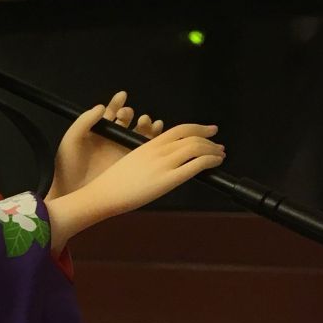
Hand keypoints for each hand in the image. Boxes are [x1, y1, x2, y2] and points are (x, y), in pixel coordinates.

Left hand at [48, 91, 163, 201]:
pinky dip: (154, 138)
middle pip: (127, 121)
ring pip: (138, 132)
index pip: (110, 113)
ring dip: (145, 124)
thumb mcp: (71, 140)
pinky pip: (145, 148)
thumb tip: (101, 106)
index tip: (122, 96)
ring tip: (146, 122)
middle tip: (128, 115)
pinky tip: (157, 131)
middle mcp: (112, 138)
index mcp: (98, 131)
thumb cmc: (68, 166)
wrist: (72, 192)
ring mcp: (122, 150)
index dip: (117, 103)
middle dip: (130, 113)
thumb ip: (84, 121)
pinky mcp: (132, 163)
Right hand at [48, 121, 224, 250]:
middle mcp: (158, 150)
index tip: (208, 130)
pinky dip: (210, 161)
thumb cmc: (113, 183)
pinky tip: (215, 163)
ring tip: (219, 155)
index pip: (179, 129)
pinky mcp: (168, 179)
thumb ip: (149, 157)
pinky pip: (196, 164)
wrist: (103, 194)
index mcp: (148, 144)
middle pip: (191, 137)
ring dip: (213, 150)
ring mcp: (164, 164)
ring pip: (196, 148)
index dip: (198, 128)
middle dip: (209, 139)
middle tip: (218, 145)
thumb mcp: (131, 161)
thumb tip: (162, 161)